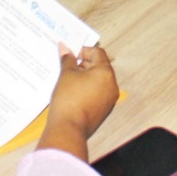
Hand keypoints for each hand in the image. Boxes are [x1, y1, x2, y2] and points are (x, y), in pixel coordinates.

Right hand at [39, 45, 118, 159]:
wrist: (68, 128)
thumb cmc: (68, 100)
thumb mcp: (66, 74)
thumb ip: (67, 59)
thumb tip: (64, 47)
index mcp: (105, 73)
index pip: (98, 53)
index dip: (84, 51)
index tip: (71, 55)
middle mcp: (112, 85)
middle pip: (100, 67)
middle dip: (84, 64)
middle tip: (68, 67)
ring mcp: (109, 99)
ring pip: (98, 81)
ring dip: (85, 77)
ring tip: (69, 80)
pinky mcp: (103, 110)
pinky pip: (97, 94)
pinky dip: (87, 90)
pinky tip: (73, 93)